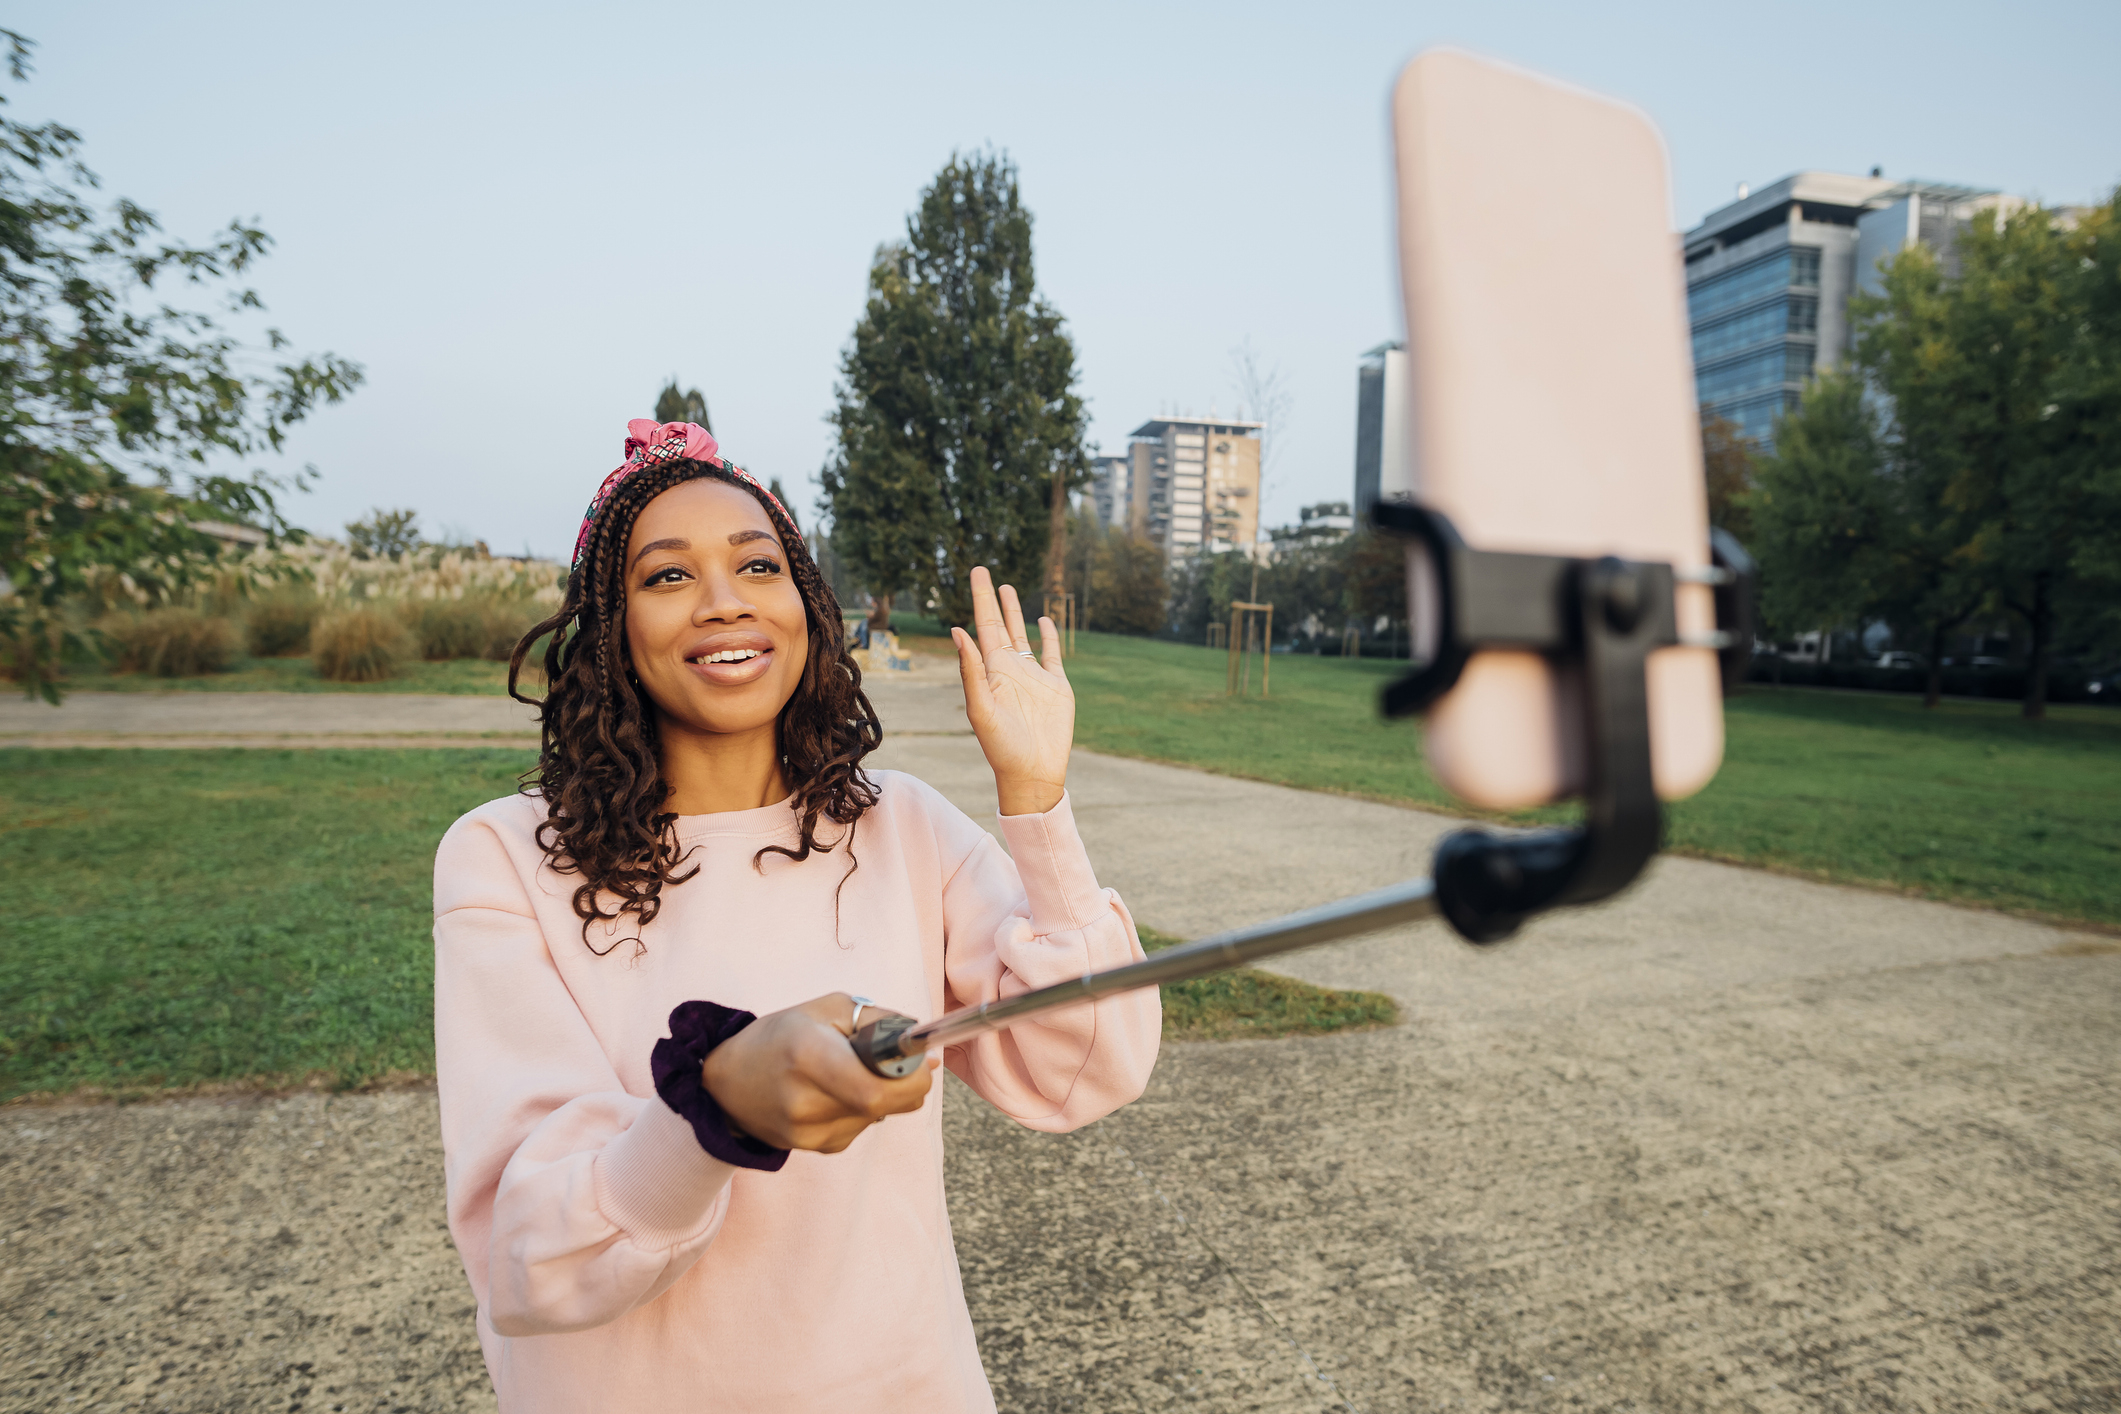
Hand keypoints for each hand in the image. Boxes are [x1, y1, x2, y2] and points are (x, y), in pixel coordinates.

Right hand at [701, 994, 937, 1152]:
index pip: (876, 1089)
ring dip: (879, 1095)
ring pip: (876, 1117)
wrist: (724, 1084)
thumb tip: (922, 1043)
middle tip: (895, 1064)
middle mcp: (804, 1101)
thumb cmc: (778, 1036)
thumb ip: (878, 1021)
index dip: (910, 1078)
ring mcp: (806, 1132)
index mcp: (808, 1056)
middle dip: (904, 1084)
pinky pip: (858, 1128)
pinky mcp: (811, 1148)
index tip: (917, 1059)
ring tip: (847, 1073)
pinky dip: (859, 1110)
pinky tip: (832, 1094)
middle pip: (884, 1105)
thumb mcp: (827, 1009)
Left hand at [950, 566, 1072, 816]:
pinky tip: (1044, 620)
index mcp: (991, 672)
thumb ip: (971, 670)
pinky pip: (1052, 655)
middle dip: (993, 599)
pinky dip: (1049, 636)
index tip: (976, 572)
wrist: (1033, 773)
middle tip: (985, 570)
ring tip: (1008, 589)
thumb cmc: (1001, 747)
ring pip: (1023, 636)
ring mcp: (1034, 678)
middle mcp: (1010, 670)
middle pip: (1001, 625)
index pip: (983, 627)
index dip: (980, 599)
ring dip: (1016, 613)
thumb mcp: (981, 709)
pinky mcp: (1057, 687)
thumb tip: (959, 631)